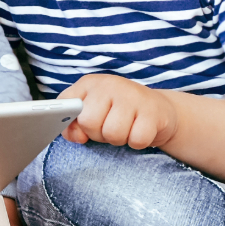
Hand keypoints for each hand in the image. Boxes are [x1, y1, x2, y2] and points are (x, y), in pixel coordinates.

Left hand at [57, 74, 178, 148]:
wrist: (157, 108)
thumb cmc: (117, 112)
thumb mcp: (92, 112)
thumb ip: (74, 124)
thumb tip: (76, 136)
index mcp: (89, 83)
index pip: (67, 105)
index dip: (72, 123)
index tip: (81, 129)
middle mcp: (110, 84)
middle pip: (88, 122)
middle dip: (97, 134)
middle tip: (108, 127)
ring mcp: (132, 96)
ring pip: (112, 133)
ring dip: (118, 139)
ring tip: (124, 129)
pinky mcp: (152, 111)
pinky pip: (136, 140)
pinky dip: (137, 142)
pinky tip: (139, 130)